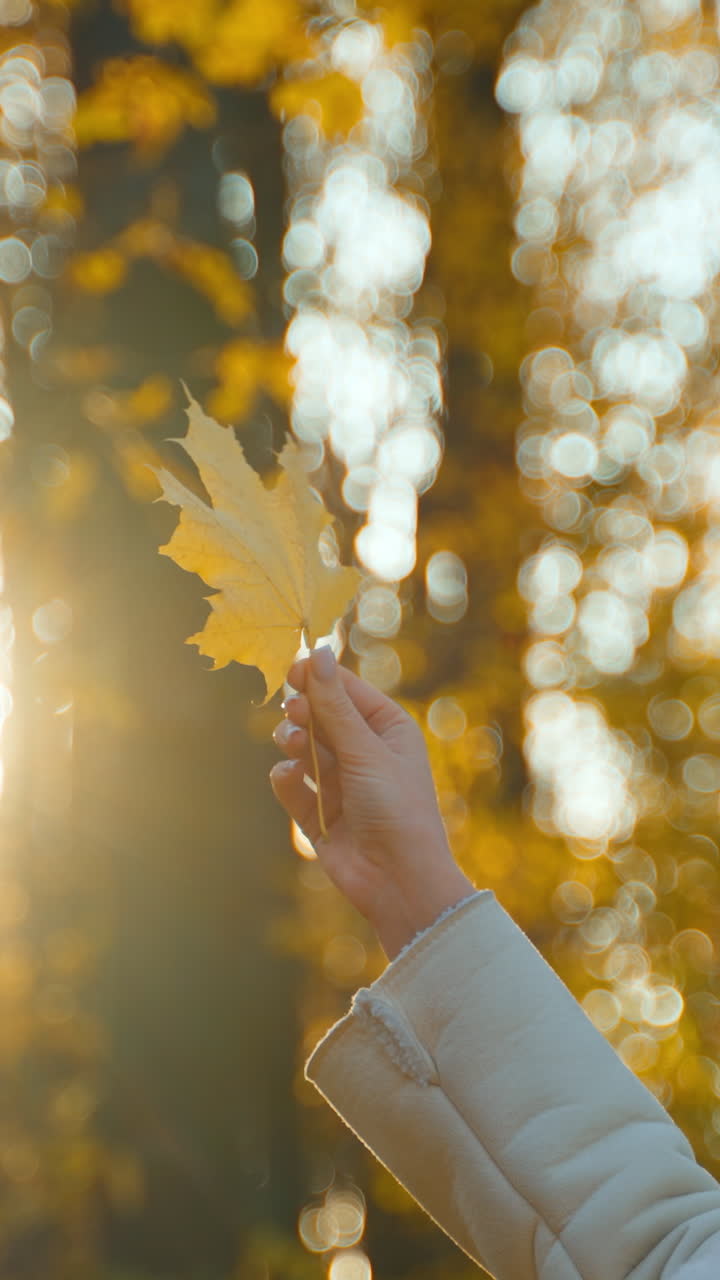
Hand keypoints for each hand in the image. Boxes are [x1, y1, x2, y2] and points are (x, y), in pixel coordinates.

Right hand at [269, 646, 474, 959]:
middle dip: (304, 712)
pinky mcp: (318, 812)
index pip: (346, 689)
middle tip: (296, 714)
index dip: (318, 677)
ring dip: (293, 742)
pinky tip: (289, 777)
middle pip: (319, 714)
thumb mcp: (365, 751)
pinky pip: (292, 782)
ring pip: (301, 746)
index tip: (292, 670)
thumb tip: (316, 653)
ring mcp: (339, 782)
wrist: (398, 881)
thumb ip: (335, 705)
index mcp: (387, 729)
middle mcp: (363, 751)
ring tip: (294, 746)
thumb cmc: (396, 808)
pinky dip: (287, 777)